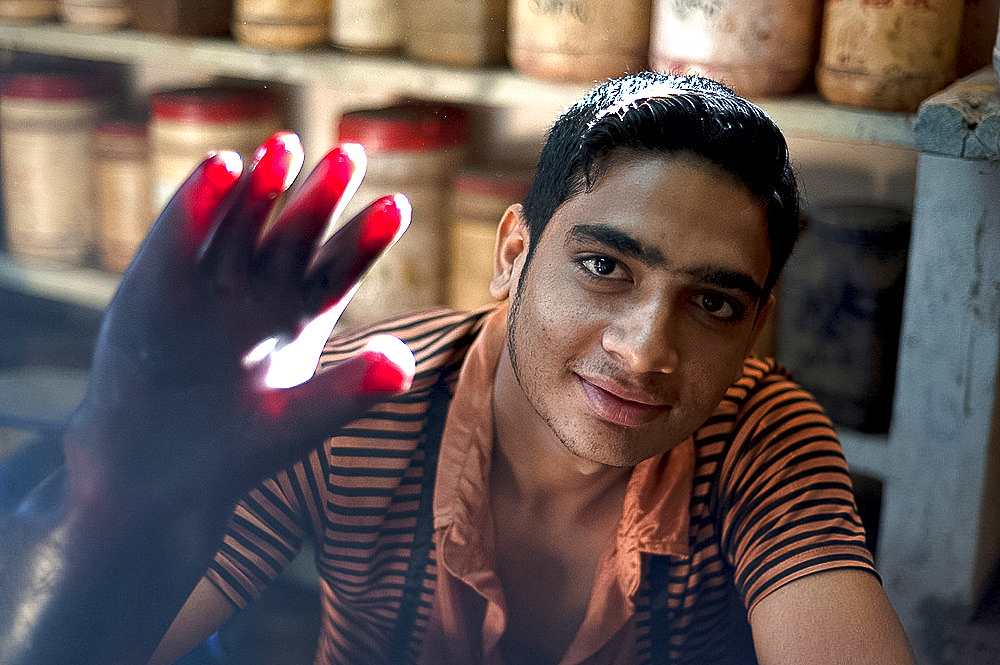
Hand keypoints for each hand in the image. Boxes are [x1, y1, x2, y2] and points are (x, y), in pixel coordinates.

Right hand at [63, 133, 414, 520]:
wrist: (152, 477)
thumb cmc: (234, 453)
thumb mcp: (297, 424)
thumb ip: (347, 393)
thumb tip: (404, 363)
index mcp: (302, 316)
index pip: (340, 266)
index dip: (367, 238)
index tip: (395, 207)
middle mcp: (260, 289)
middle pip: (297, 233)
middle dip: (321, 196)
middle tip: (350, 156)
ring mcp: (208, 284)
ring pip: (241, 224)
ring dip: (262, 186)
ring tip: (285, 147)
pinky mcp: (154, 288)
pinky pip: (180, 242)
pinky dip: (197, 206)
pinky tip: (220, 167)